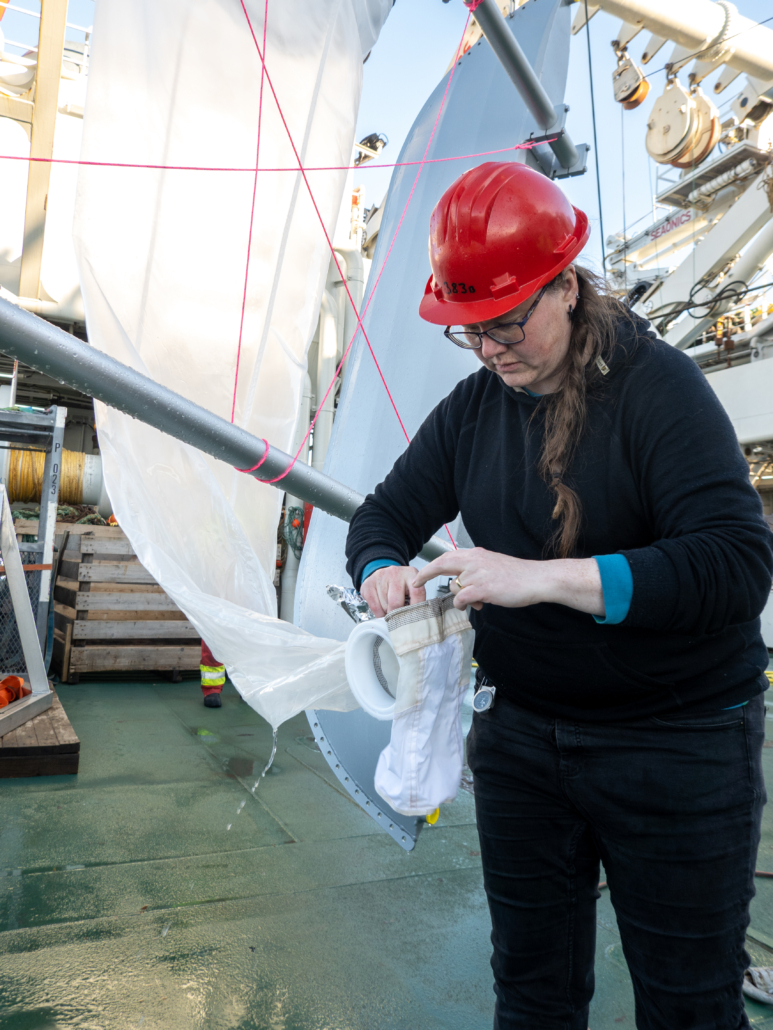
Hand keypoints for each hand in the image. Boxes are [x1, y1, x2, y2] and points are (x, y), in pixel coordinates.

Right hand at [361, 565, 426, 617]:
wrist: (384, 575)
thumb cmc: (401, 585)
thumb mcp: (412, 588)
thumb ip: (416, 599)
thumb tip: (417, 619)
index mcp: (411, 573)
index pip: (417, 592)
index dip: (416, 607)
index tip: (415, 618)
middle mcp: (396, 572)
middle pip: (396, 602)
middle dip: (397, 614)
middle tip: (399, 617)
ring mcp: (380, 576)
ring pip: (384, 605)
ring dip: (387, 612)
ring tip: (390, 608)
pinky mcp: (368, 583)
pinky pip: (374, 606)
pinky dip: (379, 613)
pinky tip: (382, 609)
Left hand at [412, 547, 604, 615]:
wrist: (536, 579)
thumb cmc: (518, 576)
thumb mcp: (492, 567)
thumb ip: (475, 573)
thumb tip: (462, 587)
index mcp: (476, 554)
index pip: (447, 556)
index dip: (431, 566)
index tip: (420, 575)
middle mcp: (474, 561)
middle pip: (441, 564)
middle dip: (426, 574)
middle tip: (417, 585)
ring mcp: (478, 574)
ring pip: (454, 586)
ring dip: (460, 597)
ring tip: (475, 602)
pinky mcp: (483, 588)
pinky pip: (462, 598)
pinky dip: (464, 604)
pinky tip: (474, 605)